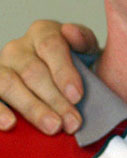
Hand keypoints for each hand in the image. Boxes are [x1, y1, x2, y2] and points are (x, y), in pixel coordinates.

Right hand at [0, 20, 99, 134]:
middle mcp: (17, 47)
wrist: (63, 85)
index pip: (51, 46)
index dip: (64, 71)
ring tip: (53, 127)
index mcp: (43, 32)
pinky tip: (11, 124)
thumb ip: (84, 40)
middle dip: (55, 99)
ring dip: (33, 109)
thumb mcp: (86, 50)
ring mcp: (1, 67)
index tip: (77, 96)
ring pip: (9, 84)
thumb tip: (70, 31)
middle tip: (72, 122)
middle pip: (32, 70)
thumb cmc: (77, 66)